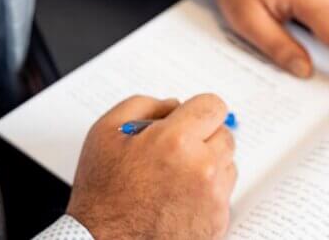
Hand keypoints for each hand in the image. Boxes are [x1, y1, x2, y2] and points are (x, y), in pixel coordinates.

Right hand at [67, 94, 236, 239]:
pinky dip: (207, 194)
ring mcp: (213, 198)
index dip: (198, 110)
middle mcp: (201, 168)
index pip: (213, 106)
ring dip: (208, 166)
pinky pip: (224, 196)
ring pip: (227, 165)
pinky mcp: (217, 223)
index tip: (189, 119)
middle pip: (225, 135)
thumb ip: (143, 106)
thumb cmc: (101, 195)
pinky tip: (178, 199)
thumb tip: (173, 105)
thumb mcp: (105, 132)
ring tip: (174, 178)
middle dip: (203, 138)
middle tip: (175, 152)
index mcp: (175, 141)